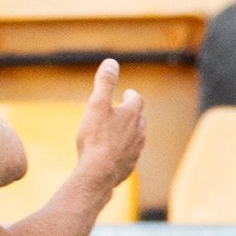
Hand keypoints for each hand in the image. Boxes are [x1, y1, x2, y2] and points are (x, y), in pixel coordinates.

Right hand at [74, 59, 144, 190]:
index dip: (130, 95)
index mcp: (132, 115)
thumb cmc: (96, 138)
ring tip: (118, 133)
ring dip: (129, 133)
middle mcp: (139, 132)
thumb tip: (111, 62)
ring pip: (136, 138)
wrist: (98, 173)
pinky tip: (114, 154)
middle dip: (132, 114)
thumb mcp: (96, 105)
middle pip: (139, 118)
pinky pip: (129, 155)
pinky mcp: (129, 166)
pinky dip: (123, 151)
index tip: (125, 94)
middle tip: (122, 111)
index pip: (136, 99)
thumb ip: (104, 83)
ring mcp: (135, 150)